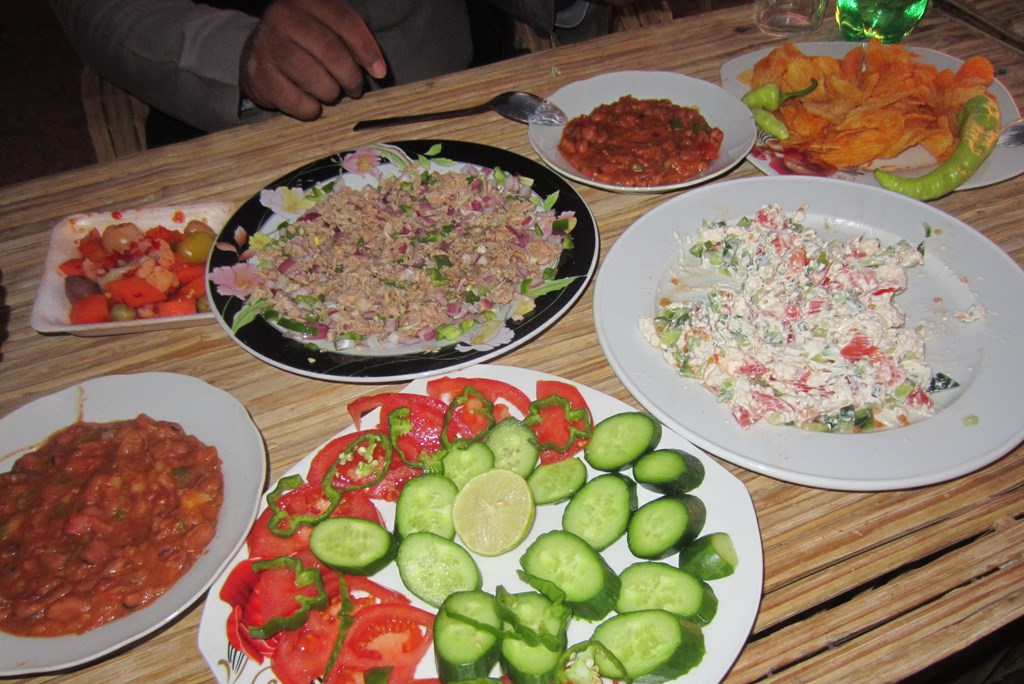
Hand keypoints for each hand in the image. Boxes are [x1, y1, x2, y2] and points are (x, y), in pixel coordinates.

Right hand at [239, 0, 387, 120]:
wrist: (259, 55)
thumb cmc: (305, 43)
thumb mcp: (328, 29)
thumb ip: (353, 41)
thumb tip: (378, 70)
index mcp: (304, 1)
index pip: (344, 20)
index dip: (366, 48)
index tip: (380, 72)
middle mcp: (282, 17)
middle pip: (331, 51)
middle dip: (351, 77)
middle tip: (354, 89)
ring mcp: (267, 45)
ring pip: (316, 78)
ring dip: (331, 93)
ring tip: (330, 93)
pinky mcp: (258, 75)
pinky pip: (298, 101)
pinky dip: (310, 109)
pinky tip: (311, 104)